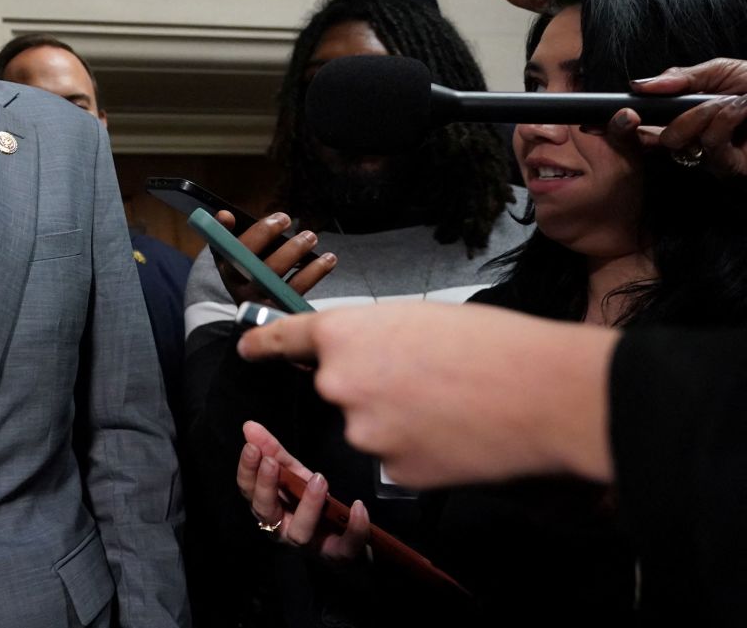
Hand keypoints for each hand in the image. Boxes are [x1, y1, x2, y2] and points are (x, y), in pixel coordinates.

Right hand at [211, 211, 334, 308]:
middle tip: (288, 219)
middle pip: (253, 259)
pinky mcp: (279, 308)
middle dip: (272, 235)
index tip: (279, 217)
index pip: (233, 246)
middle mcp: (238, 285)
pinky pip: (297, 287)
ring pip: (275, 273)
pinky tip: (328, 259)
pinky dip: (315, 271)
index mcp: (226, 266)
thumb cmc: (248, 270)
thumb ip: (226, 233)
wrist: (257, 313)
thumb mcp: (232, 254)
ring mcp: (259, 299)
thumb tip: (224, 215)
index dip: (254, 232)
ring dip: (295, 250)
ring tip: (311, 237)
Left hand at [236, 302, 618, 487]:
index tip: (247, 349)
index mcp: (343, 335)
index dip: (263, 344)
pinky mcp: (393, 472)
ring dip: (399, 420)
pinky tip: (457, 435)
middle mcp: (340, 384)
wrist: (544, 392)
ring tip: (452, 404)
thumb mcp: (418, 318)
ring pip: (370, 426)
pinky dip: (422, 450)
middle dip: (372, 386)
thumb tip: (364, 357)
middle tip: (426, 378)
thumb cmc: (491, 342)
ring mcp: (363, 433)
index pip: (284, 340)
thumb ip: (373, 338)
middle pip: (340, 388)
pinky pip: (397, 459)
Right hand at [236, 420, 369, 561]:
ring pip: (300, 532)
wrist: (342, 536)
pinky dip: (352, 528)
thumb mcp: (293, 473)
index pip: (249, 490)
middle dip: (267, 487)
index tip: (252, 448)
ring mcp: (308, 545)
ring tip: (319, 479)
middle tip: (273, 462)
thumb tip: (249, 425)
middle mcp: (281, 529)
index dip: (248, 470)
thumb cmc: (309, 502)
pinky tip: (357, 506)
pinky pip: (343, 546)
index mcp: (268, 508)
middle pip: (266, 512)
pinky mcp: (336, 555)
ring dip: (308, 505)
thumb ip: (273, 451)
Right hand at [607, 59, 746, 177]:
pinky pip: (709, 143)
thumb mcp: (718, 71)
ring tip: (732, 101)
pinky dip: (724, 119)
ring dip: (702, 113)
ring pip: (676, 140)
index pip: (643, 128)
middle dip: (647, 122)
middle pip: (650, 140)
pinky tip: (741, 108)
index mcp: (684, 118)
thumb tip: (637, 85)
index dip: (619, 126)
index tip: (598, 122)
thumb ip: (679, 77)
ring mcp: (707, 156)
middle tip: (652, 110)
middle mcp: (692, 140)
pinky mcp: (726, 167)